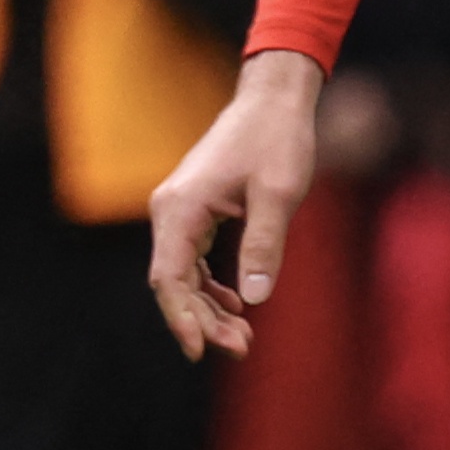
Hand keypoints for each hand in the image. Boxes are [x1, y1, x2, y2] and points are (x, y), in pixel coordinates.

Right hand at [146, 48, 323, 360]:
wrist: (273, 99)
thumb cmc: (278, 139)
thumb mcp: (279, 193)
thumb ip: (263, 244)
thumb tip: (254, 299)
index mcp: (180, 208)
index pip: (169, 279)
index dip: (182, 318)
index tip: (200, 351)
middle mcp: (170, 211)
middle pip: (175, 282)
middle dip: (202, 320)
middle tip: (241, 348)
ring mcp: (179, 210)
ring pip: (184, 274)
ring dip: (208, 307)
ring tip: (242, 338)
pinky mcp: (195, 210)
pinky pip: (194, 258)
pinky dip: (211, 285)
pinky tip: (236, 305)